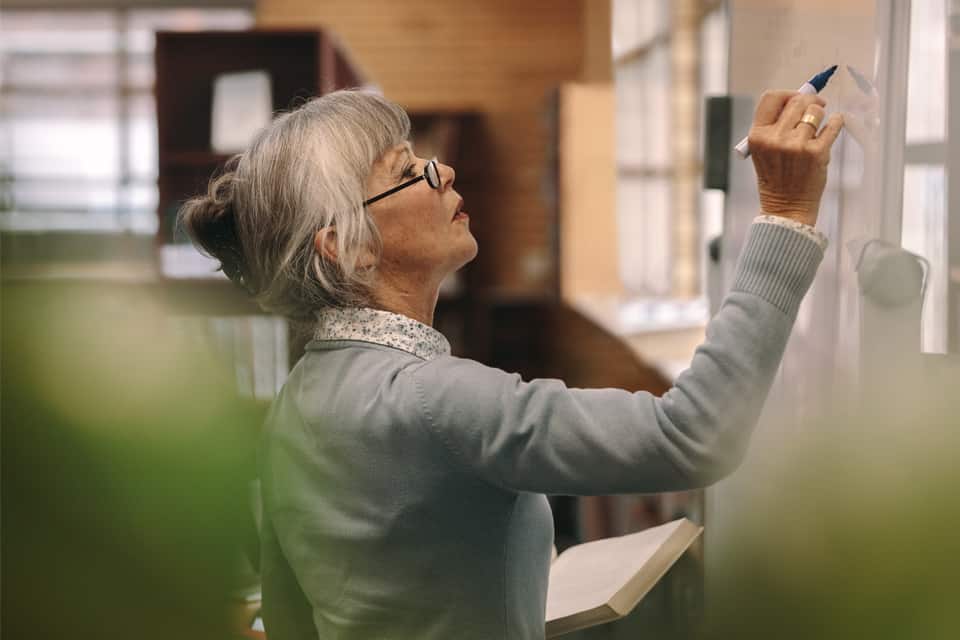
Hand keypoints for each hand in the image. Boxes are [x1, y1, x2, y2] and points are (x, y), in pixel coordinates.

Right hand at [747, 90, 844, 226]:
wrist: (786, 207)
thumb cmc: (777, 177)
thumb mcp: (764, 151)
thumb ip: (775, 125)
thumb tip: (803, 97)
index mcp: (758, 136)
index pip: (771, 98)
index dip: (787, 94)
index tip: (797, 99)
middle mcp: (775, 138)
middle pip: (797, 101)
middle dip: (809, 102)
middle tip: (816, 107)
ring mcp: (796, 146)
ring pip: (816, 111)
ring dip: (821, 114)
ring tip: (819, 126)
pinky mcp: (816, 153)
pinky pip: (833, 125)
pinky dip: (836, 122)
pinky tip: (834, 125)